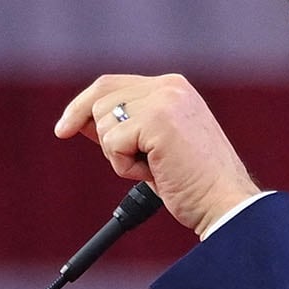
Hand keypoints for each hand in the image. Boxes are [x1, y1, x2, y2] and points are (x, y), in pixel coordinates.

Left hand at [56, 73, 258, 237]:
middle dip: (104, 138)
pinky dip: (126, 168)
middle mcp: (169, 87)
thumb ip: (124, 126)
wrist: (225, 203)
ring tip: (156, 168)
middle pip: (100, 99)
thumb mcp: (154, 147)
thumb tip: (80, 121)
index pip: (111, 85)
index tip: (63, 129)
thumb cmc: (194, 183)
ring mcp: (164, 101)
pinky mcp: (158, 121)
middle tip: (139, 165)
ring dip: (120, 156)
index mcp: (172, 88)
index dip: (82, 107)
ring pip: (104, 123)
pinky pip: (113, 144)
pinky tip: (156, 174)